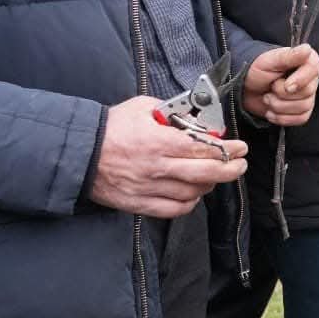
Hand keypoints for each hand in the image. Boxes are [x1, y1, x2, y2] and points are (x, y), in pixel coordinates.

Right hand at [91, 96, 248, 217]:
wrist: (77, 152)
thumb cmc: (110, 128)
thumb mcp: (142, 107)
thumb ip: (171, 111)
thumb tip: (196, 118)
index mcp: (160, 142)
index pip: (205, 149)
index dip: (229, 150)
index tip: (241, 148)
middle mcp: (158, 167)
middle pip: (207, 173)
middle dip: (231, 169)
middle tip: (240, 165)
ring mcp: (148, 188)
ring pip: (193, 193)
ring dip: (209, 185)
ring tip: (214, 176)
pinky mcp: (138, 204)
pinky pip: (174, 210)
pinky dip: (189, 204)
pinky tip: (193, 194)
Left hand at [242, 44, 318, 126]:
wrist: (245, 88)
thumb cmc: (257, 70)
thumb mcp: (270, 60)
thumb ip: (289, 56)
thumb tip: (307, 49)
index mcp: (307, 61)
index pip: (314, 70)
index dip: (300, 80)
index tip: (286, 85)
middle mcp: (310, 79)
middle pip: (307, 93)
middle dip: (282, 94)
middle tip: (270, 87)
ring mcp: (307, 96)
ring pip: (303, 108)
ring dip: (278, 106)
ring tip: (268, 97)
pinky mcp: (301, 111)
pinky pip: (300, 119)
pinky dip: (281, 117)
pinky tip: (271, 111)